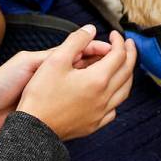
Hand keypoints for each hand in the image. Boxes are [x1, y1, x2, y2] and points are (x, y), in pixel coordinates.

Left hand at [0, 34, 112, 141]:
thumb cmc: (2, 84)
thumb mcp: (30, 62)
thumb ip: (56, 52)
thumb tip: (85, 34)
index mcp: (53, 62)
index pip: (84, 51)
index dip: (100, 49)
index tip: (114, 49)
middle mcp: (58, 78)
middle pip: (90, 68)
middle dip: (105, 63)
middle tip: (121, 62)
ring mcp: (58, 95)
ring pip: (88, 86)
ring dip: (102, 82)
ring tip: (115, 81)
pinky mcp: (56, 112)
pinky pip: (80, 106)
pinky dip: (93, 103)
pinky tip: (102, 103)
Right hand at [17, 25, 135, 140]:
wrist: (30, 131)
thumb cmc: (40, 96)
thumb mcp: (54, 60)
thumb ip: (75, 41)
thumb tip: (90, 29)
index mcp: (98, 79)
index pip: (119, 54)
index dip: (119, 41)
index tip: (114, 34)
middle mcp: (104, 97)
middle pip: (127, 71)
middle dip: (130, 54)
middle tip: (128, 43)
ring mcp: (100, 113)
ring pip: (124, 91)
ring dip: (127, 74)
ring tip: (124, 65)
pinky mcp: (93, 125)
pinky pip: (114, 109)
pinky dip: (117, 96)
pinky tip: (110, 93)